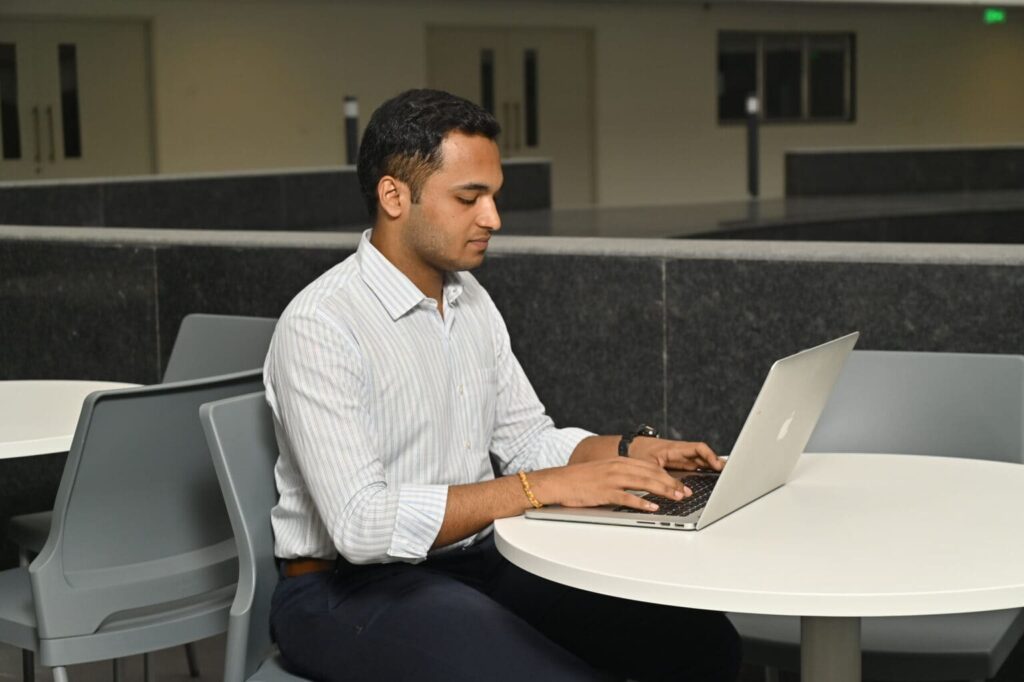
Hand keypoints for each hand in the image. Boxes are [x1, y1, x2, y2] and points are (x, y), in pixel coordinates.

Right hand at [530, 458, 690, 512]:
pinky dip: (641, 502)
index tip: (682, 484)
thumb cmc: (581, 479)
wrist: (559, 481)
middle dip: (672, 483)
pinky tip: (652, 507)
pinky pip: (627, 497)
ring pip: (643, 483)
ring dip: (663, 490)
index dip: (669, 475)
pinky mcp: (604, 492)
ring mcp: (611, 479)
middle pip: (651, 473)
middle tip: (686, 492)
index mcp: (619, 461)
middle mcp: (618, 467)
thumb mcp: (605, 471)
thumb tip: (643, 484)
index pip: (651, 466)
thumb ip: (623, 475)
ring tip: (677, 497)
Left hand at [627, 437, 723, 472]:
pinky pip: (693, 466)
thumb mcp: (650, 467)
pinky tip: (709, 477)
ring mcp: (679, 457)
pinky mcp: (676, 463)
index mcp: (674, 448)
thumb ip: (665, 479)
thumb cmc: (636, 453)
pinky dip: (702, 470)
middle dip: (716, 463)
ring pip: (699, 461)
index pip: (698, 448)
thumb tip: (681, 492)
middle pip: (703, 455)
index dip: (710, 456)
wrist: (626, 448)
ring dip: (711, 467)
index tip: (718, 465)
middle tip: (728, 472)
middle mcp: (679, 451)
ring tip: (723, 476)